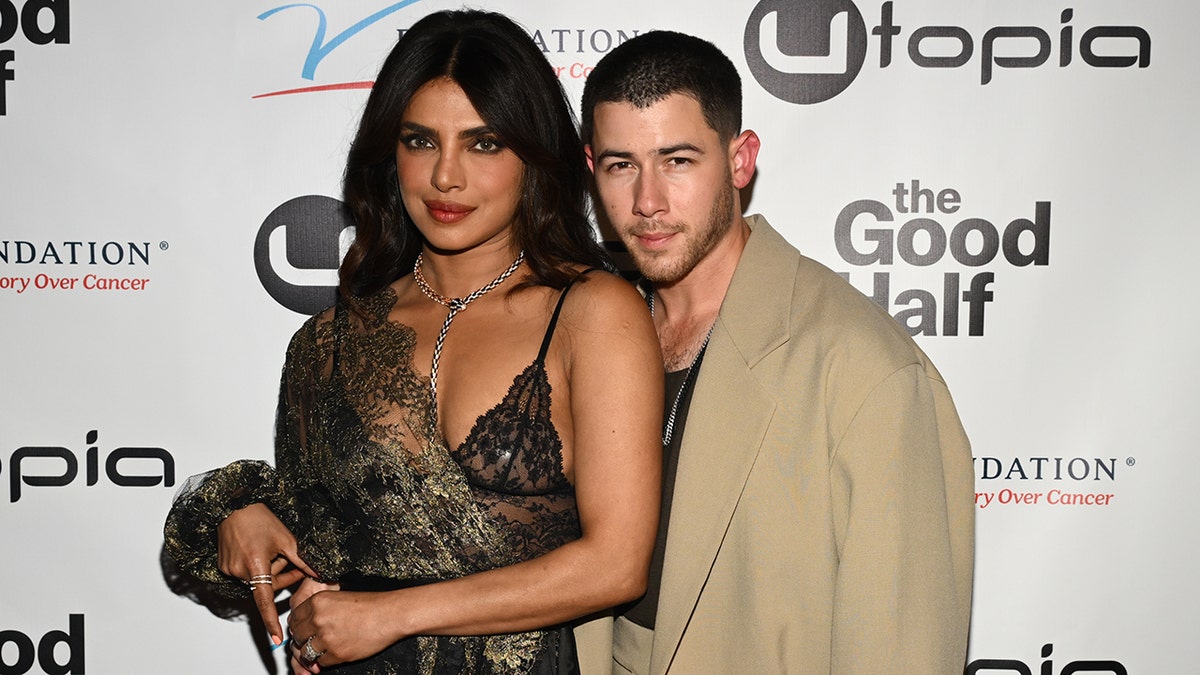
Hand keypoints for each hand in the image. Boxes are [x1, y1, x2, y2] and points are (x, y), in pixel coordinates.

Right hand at [217, 503, 315, 645]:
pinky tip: (258, 548)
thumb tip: (317, 573)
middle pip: (266, 586)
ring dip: (269, 569)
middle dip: (282, 576)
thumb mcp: (286, 539)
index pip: (265, 602)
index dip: (271, 621)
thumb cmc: (259, 518)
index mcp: (256, 567)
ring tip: (272, 549)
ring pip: (256, 579)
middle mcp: (239, 571)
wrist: (235, 505)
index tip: (276, 638)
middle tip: (292, 560)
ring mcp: (229, 569)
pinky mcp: (224, 565)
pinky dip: (255, 565)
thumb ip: (301, 561)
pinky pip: (245, 572)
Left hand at [288, 588, 400, 669]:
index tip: (304, 629)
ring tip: (325, 648)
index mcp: (318, 601)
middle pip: (297, 636)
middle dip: (304, 640)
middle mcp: (318, 618)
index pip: (294, 618)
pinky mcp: (336, 653)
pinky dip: (326, 660)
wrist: (390, 615)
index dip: (299, 625)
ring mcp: (326, 637)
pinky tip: (337, 651)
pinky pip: (321, 662)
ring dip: (313, 652)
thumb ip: (319, 610)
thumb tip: (304, 626)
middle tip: (315, 640)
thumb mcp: (339, 598)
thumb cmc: (371, 605)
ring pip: (305, 652)